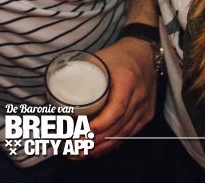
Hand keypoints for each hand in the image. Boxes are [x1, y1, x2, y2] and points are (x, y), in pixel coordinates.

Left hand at [87, 36, 156, 155]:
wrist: (144, 53)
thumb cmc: (119, 56)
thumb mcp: (100, 58)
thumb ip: (82, 71)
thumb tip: (58, 85)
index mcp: (128, 79)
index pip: (117, 108)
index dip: (101, 124)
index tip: (85, 131)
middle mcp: (139, 95)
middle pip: (120, 124)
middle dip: (98, 139)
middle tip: (77, 146)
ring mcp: (145, 106)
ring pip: (125, 132)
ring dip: (104, 145)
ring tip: (85, 151)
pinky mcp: (147, 114)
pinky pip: (131, 132)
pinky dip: (115, 143)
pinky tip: (101, 148)